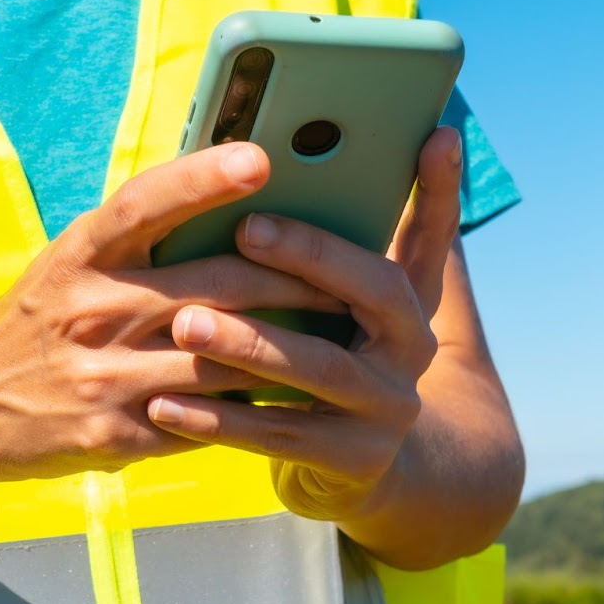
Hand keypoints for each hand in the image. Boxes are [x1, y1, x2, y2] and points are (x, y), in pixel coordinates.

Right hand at [0, 142, 345, 479]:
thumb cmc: (37, 319)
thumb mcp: (69, 263)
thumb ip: (137, 240)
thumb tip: (228, 199)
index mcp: (80, 255)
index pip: (146, 204)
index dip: (203, 178)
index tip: (260, 158)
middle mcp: (91, 311)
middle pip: (214, 287)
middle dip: (292, 281)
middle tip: (347, 275)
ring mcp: (104, 379)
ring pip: (224, 360)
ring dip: (288, 350)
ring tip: (338, 336)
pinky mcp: (117, 436)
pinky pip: (206, 419)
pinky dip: (252, 407)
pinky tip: (289, 396)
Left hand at [143, 127, 464, 519]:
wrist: (363, 470)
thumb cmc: (331, 361)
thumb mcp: (347, 307)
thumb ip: (335, 245)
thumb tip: (303, 161)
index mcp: (410, 300)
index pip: (430, 234)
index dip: (439, 187)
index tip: (433, 134)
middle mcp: (413, 350)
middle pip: (376, 292)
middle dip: (311, 257)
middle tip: (246, 229)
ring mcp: (389, 410)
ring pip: (322, 369)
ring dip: (251, 343)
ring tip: (186, 324)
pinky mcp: (355, 461)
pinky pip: (279, 435)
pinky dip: (220, 420)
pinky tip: (164, 404)